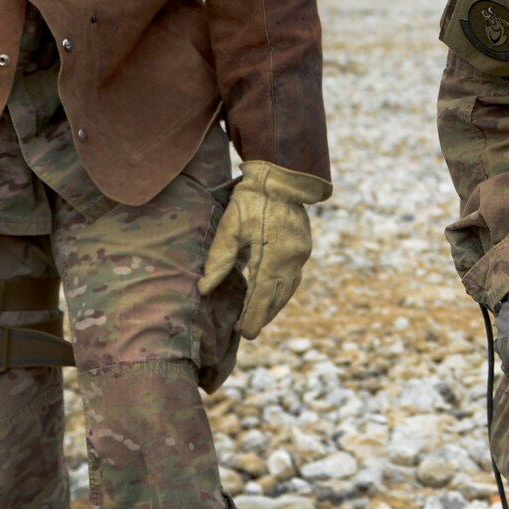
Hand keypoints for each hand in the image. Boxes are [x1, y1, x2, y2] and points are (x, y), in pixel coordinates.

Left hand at [198, 161, 331, 339]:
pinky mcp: (303, 247)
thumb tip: (205, 288)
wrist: (281, 175)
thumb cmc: (252, 198)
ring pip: (289, 288)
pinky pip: (293, 276)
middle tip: (249, 332)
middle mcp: (293, 256)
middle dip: (264, 314)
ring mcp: (302, 252)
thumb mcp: (230, 225)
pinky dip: (281, 290)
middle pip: (279, 295)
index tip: (247, 333)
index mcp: (275, 252)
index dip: (255, 314)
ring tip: (258, 318)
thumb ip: (219, 258)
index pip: (263, 292)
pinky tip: (271, 296)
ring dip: (274, 304)